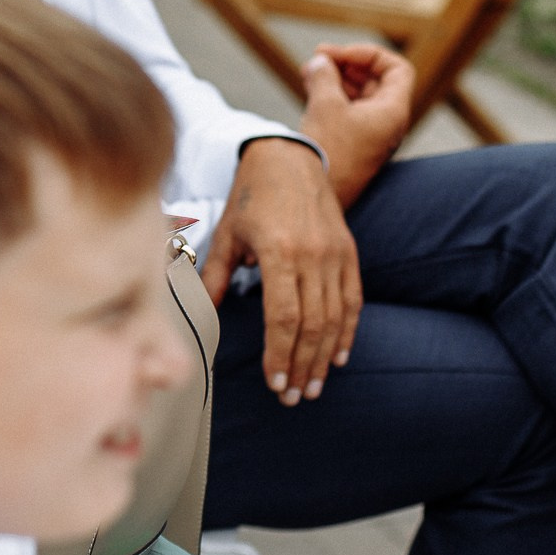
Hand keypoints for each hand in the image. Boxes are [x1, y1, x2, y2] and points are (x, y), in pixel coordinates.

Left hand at [200, 139, 360, 406]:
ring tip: (312, 388)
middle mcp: (312, 254)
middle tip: (292, 398)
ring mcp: (335, 253)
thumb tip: (202, 318)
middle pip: (312, 324)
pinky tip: (337, 356)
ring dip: (323, 357)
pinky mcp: (349, 251)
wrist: (289, 156)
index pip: (284, 316)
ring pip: (334, 317)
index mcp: (279, 250)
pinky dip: (347, 331)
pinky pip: (353, 299)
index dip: (281, 354)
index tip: (274, 382)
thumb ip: (215, 278)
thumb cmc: (250, 195)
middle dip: (302, 366)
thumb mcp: (227, 234)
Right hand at [297, 42, 412, 207]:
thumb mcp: (325, 103)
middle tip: (318, 58)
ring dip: (337, 79)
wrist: (316, 194)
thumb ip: (324, 74)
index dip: (370, 54)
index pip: (397, 69)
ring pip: (360, 95)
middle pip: (377, 80)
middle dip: (348, 64)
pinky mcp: (353, 144)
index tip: (339, 56)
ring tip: (309, 71)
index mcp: (393, 112)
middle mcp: (388, 123)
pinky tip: (310, 90)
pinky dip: (332, 96)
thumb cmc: (328, 150)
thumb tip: (320, 62)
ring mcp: (371, 135)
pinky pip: (349, 111)